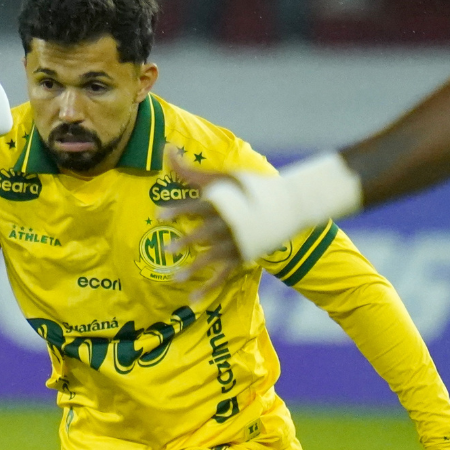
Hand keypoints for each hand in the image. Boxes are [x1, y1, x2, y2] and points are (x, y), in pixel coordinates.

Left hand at [157, 147, 245, 301]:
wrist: (290, 205)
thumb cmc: (249, 188)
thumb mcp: (222, 175)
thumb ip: (190, 170)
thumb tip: (166, 148)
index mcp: (224, 202)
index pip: (199, 206)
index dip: (179, 210)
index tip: (159, 215)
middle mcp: (231, 223)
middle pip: (206, 233)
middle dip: (187, 241)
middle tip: (166, 249)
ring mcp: (238, 242)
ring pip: (214, 257)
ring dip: (195, 268)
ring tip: (175, 278)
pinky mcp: (243, 257)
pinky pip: (224, 276)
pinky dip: (210, 288)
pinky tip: (194, 301)